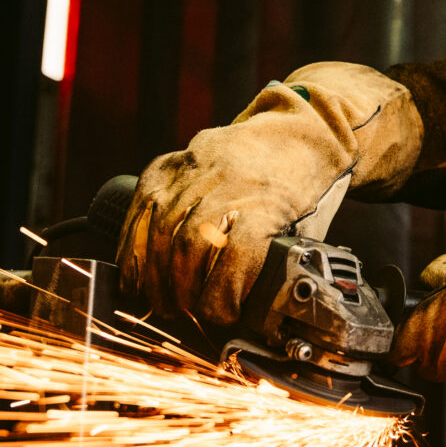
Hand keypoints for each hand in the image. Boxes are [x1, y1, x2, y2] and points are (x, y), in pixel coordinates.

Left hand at [118, 64, 419, 324]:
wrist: (311, 132)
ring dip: (190, 293)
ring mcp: (228, 191)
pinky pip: (234, 257)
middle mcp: (194, 176)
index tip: (137, 291)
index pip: (136, 223)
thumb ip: (184, 201)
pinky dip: (227, 289)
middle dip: (161, 286)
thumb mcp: (206, 169)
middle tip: (170, 311)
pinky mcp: (263, 207)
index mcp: (172, 168)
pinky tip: (228, 307)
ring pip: (189, 251)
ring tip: (199, 313)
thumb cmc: (260, 161)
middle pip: (161, 242)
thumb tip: (166, 264)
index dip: (134, 267)